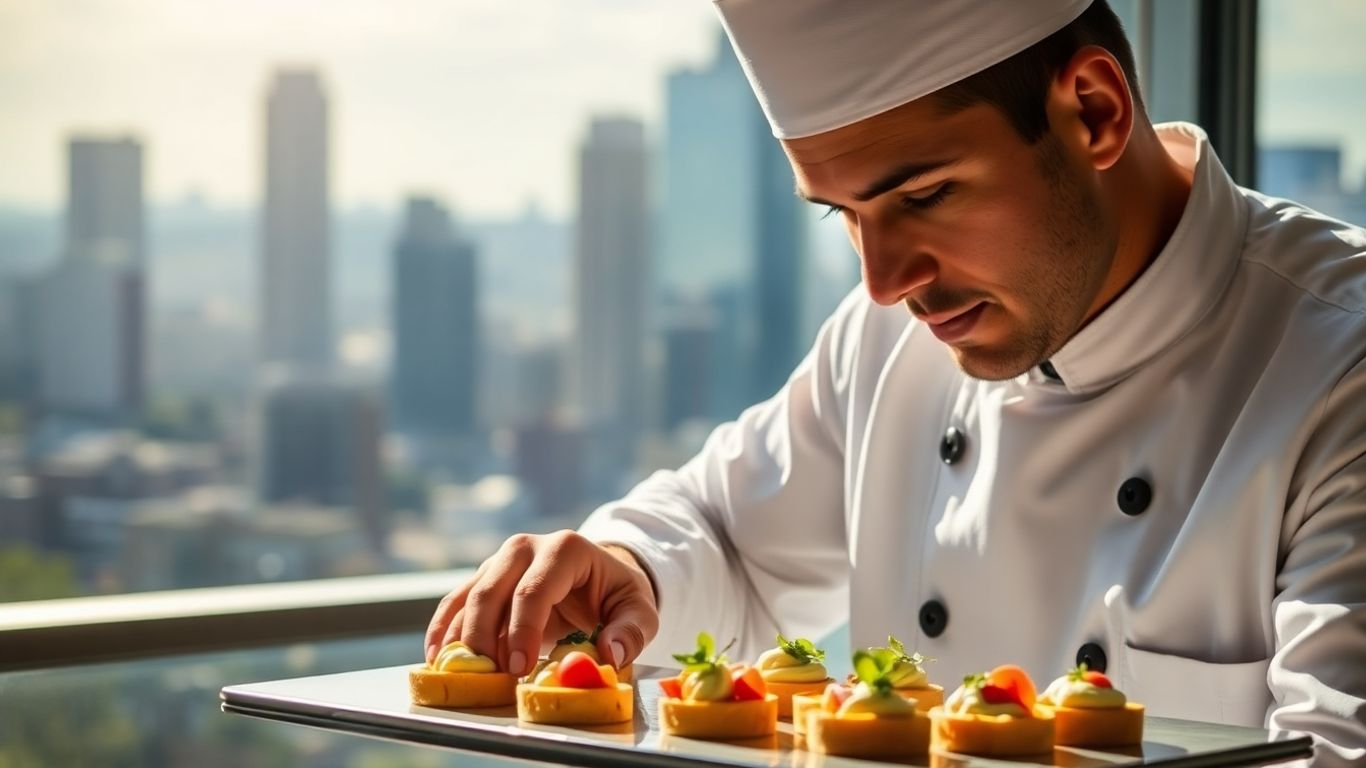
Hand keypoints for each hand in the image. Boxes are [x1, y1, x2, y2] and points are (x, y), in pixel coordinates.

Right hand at [424, 530, 658, 676]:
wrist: (599, 577)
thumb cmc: (618, 595)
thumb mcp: (640, 610)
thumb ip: (631, 631)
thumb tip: (609, 655)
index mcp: (565, 549)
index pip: (534, 589)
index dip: (522, 630)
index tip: (519, 667)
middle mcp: (525, 547)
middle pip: (492, 591)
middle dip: (486, 637)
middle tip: (492, 678)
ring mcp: (499, 561)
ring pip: (468, 597)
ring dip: (462, 639)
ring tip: (464, 676)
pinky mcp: (483, 579)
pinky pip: (454, 603)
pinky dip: (443, 630)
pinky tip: (437, 659)